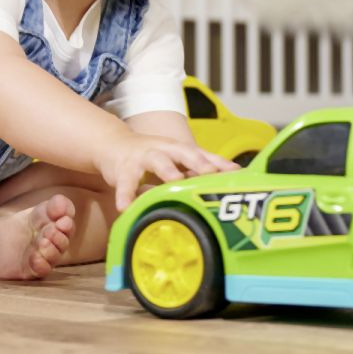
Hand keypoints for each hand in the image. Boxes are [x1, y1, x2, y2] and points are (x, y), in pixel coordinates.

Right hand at [96, 133, 239, 210]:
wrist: (115, 145)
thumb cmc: (153, 156)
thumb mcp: (177, 161)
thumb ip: (199, 170)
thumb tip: (232, 181)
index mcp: (181, 150)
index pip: (205, 155)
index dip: (220, 163)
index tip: (237, 173)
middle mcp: (165, 150)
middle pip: (185, 153)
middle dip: (199, 162)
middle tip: (210, 173)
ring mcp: (144, 157)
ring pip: (157, 161)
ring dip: (167, 170)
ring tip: (174, 182)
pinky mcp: (124, 169)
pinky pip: (126, 184)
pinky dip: (125, 196)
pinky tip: (126, 208)